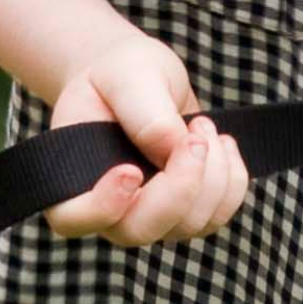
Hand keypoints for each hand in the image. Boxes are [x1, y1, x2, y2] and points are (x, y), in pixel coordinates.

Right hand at [44, 35, 252, 245]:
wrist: (144, 79)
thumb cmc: (121, 74)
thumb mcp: (127, 74)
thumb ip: (143, 110)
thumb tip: (173, 149)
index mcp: (70, 177)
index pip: (72, 218)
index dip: (103, 206)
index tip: (130, 170)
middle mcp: (108, 210)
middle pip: (141, 229)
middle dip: (180, 186)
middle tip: (196, 134)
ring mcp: (149, 218)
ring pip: (188, 224)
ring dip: (212, 173)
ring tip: (202, 124)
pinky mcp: (185, 214)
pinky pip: (217, 215)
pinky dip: (231, 179)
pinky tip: (221, 143)